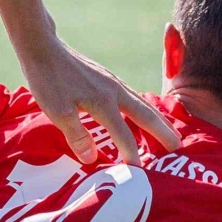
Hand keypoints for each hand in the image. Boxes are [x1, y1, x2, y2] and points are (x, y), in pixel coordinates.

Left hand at [20, 35, 182, 164]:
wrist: (42, 47)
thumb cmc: (48, 80)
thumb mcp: (57, 112)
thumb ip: (77, 136)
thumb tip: (92, 159)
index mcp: (104, 103)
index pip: (124, 135)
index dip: (132, 155)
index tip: (140, 174)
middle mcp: (115, 91)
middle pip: (146, 114)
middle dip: (163, 132)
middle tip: (179, 147)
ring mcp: (112, 82)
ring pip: (142, 103)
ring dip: (157, 118)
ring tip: (168, 131)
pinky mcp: (106, 77)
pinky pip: (133, 96)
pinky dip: (144, 107)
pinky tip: (142, 110)